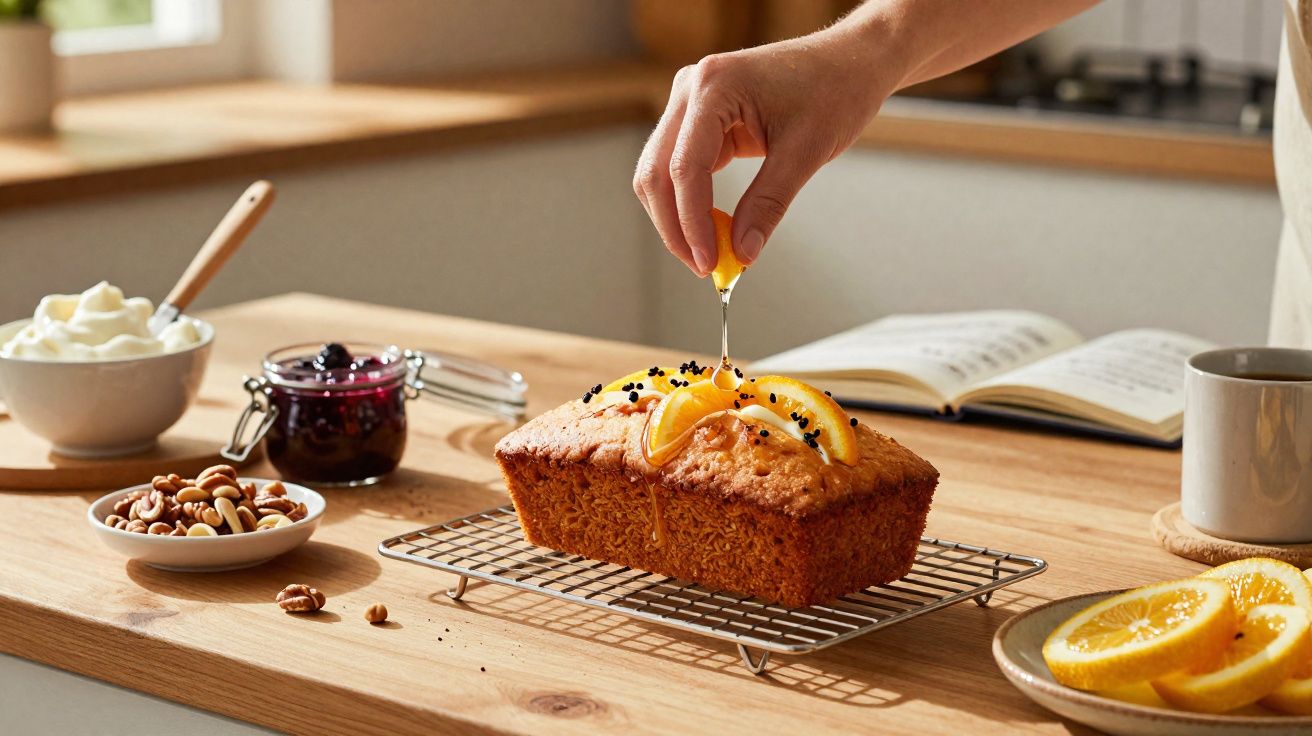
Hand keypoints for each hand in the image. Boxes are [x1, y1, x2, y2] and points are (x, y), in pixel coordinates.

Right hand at [633, 27, 898, 275]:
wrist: (850, 61)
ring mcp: (690, 102)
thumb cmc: (835, 91)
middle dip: (676, 227)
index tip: (710, 262)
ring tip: (710, 253)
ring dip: (678, 218)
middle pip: (657, 173)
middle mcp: (691, 89)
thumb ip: (768, 203)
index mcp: (714, 86)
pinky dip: (691, 203)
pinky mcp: (699, 119)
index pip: (685, 168)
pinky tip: (714, 229)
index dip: (692, 223)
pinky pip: (680, 168)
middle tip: (705, 266)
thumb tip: (742, 253)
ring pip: (660, 174)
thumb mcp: (805, 152)